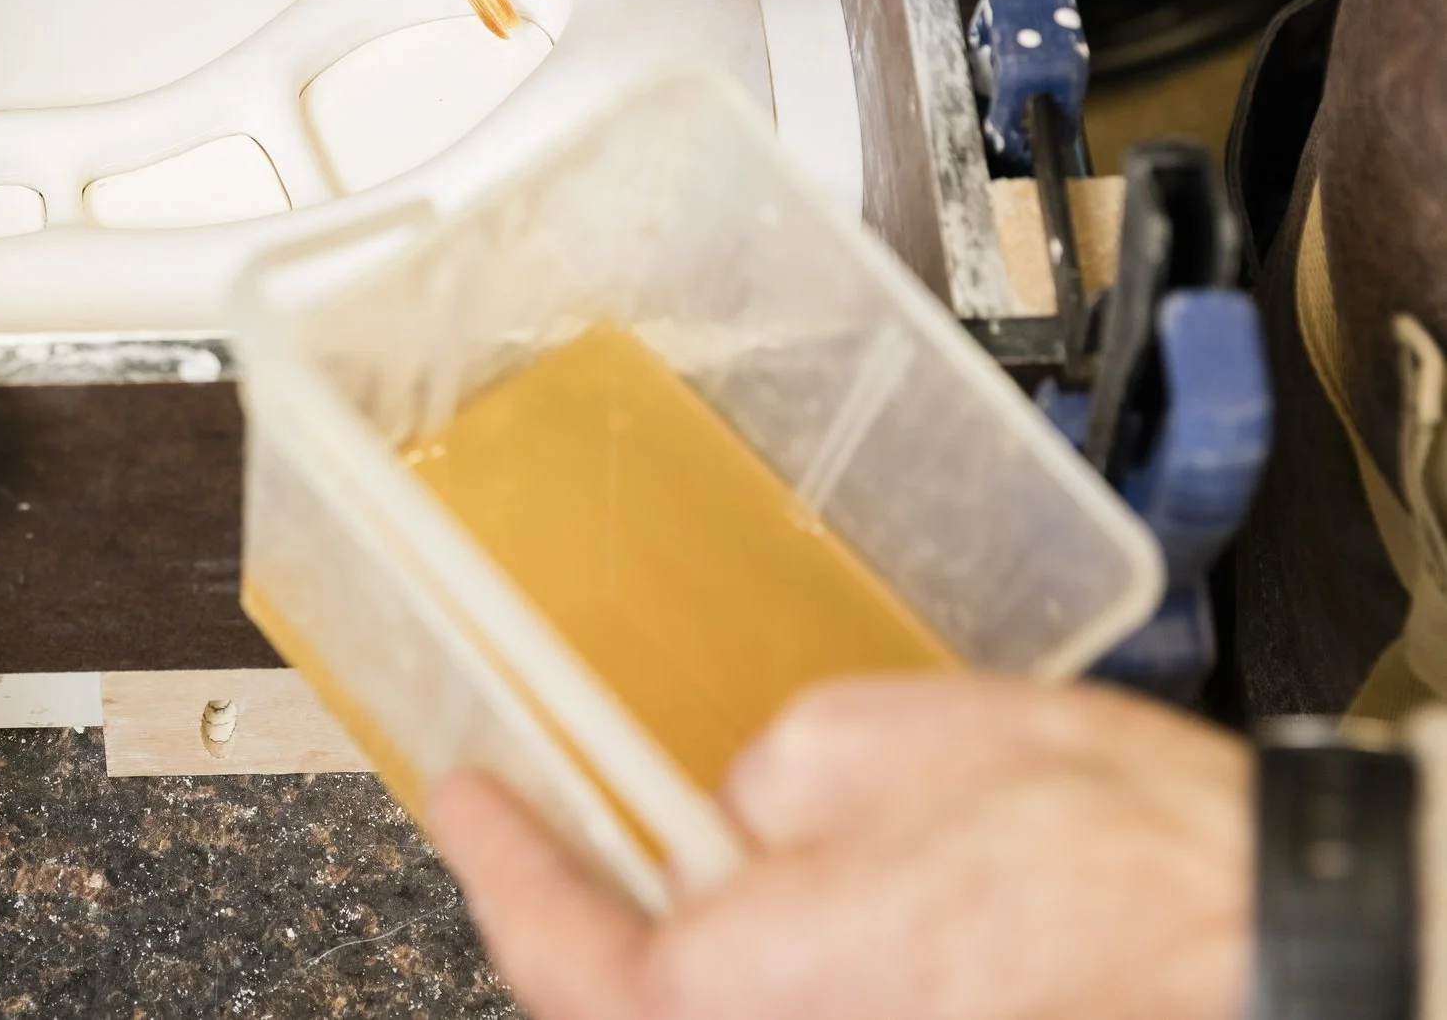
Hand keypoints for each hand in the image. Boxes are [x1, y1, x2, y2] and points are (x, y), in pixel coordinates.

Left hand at [424, 676, 1250, 1019]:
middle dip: (571, 916)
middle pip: (618, 1003)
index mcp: (724, 991)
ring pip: (711, 1011)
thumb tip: (737, 825)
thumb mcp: (863, 737)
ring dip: (672, 950)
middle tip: (536, 835)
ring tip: (659, 862)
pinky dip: (763, 969)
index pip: (551, 939)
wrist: (1265, 946)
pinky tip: (788, 908)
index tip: (463, 798)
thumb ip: (753, 788)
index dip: (495, 858)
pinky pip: (793, 1014)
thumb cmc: (1098, 853)